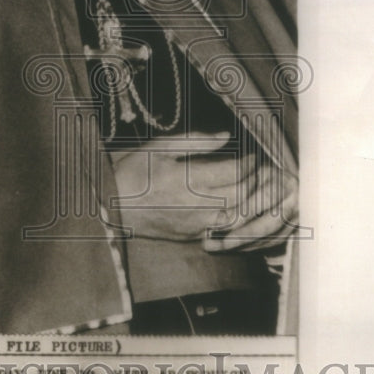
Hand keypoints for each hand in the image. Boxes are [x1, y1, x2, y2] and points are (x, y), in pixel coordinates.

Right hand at [109, 131, 296, 251]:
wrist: (111, 207)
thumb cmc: (132, 172)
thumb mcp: (158, 147)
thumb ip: (195, 141)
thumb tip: (226, 136)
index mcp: (186, 178)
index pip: (235, 171)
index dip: (250, 161)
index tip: (254, 153)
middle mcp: (194, 205)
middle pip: (243, 195)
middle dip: (258, 182)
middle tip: (262, 169)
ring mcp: (195, 225)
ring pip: (240, 217)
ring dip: (253, 202)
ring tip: (259, 188)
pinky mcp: (194, 237)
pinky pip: (227, 232)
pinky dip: (241, 220)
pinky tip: (243, 208)